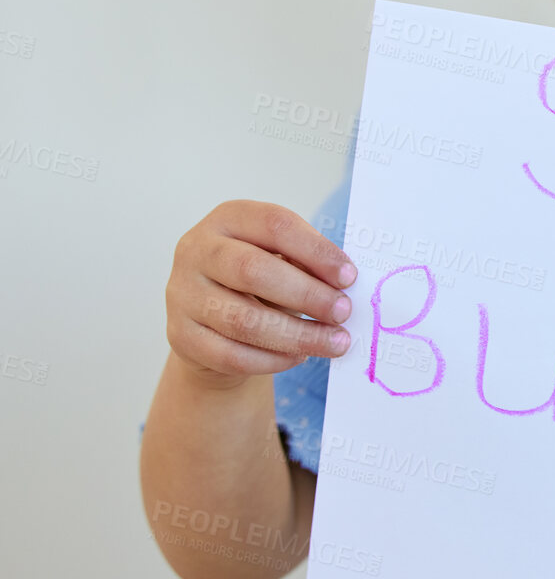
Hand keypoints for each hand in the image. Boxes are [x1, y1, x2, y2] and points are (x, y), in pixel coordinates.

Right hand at [165, 200, 356, 388]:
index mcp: (228, 219)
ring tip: (335, 342)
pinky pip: (231, 355)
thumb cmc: (258, 280)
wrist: (211, 319)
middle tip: (343, 312)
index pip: (275, 225)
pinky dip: (272, 359)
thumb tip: (345, 284)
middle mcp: (196, 251)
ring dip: (297, 335)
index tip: (349, 277)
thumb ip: (307, 263)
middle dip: (307, 294)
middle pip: (252, 270)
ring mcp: (182, 295)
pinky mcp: (181, 336)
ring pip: (242, 320)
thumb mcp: (280, 257)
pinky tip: (299, 357)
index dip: (316, 251)